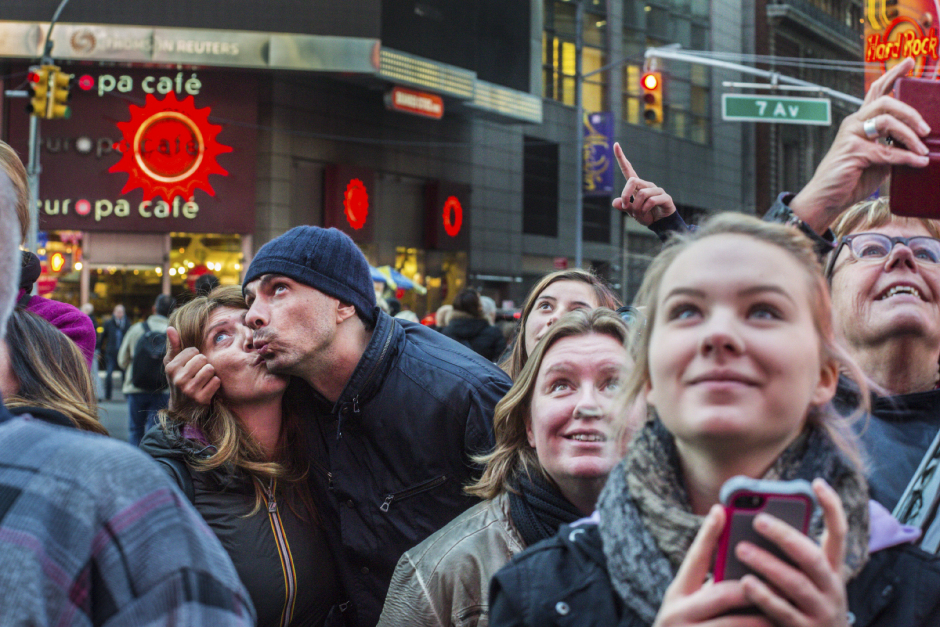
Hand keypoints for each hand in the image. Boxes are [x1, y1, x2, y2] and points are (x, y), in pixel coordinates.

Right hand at [164, 326, 219, 406]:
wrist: (183, 408)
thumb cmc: (179, 379)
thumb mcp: (173, 364)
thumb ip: (173, 346)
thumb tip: (170, 328)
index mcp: (171, 368)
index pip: (193, 350)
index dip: (195, 357)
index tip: (190, 366)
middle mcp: (178, 379)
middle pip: (203, 358)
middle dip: (203, 364)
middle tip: (197, 374)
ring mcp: (190, 390)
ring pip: (210, 369)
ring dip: (210, 374)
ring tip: (203, 380)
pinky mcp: (201, 399)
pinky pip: (216, 381)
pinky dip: (215, 384)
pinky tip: (207, 388)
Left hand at [612, 142, 676, 225]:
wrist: (660, 224)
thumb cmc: (646, 215)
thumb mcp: (631, 212)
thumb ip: (624, 207)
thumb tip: (615, 203)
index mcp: (637, 186)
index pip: (628, 169)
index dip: (621, 157)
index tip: (615, 144)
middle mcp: (647, 185)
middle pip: (633, 181)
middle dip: (625, 195)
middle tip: (625, 207)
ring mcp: (657, 190)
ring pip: (642, 194)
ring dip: (636, 207)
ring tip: (638, 214)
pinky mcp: (665, 197)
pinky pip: (651, 200)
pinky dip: (645, 209)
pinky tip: (646, 213)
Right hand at [654, 505, 772, 626]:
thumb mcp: (688, 603)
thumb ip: (710, 584)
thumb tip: (737, 549)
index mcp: (677, 594)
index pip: (694, 558)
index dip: (708, 534)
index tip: (722, 510)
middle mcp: (678, 614)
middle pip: (724, 593)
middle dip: (757, 585)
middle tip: (784, 575)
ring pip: (738, 623)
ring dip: (767, 616)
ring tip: (790, 608)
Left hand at [736, 479, 849, 626]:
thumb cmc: (803, 605)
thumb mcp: (806, 579)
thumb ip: (790, 556)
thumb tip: (758, 520)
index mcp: (831, 570)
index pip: (839, 534)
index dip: (832, 508)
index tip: (817, 483)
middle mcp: (831, 589)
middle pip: (812, 557)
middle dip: (786, 536)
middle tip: (758, 519)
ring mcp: (821, 611)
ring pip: (796, 583)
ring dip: (768, 564)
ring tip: (741, 548)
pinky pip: (783, 611)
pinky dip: (764, 596)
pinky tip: (745, 583)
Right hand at [790, 57, 930, 232]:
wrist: (826, 200)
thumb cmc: (850, 179)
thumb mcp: (877, 159)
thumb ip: (892, 146)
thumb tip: (918, 143)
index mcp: (859, 122)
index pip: (876, 91)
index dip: (892, 75)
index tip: (909, 62)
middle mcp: (853, 124)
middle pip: (885, 102)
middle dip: (911, 113)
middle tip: (926, 129)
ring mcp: (851, 136)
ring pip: (887, 122)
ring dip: (910, 136)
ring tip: (922, 150)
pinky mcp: (853, 151)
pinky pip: (887, 151)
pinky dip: (906, 158)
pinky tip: (918, 163)